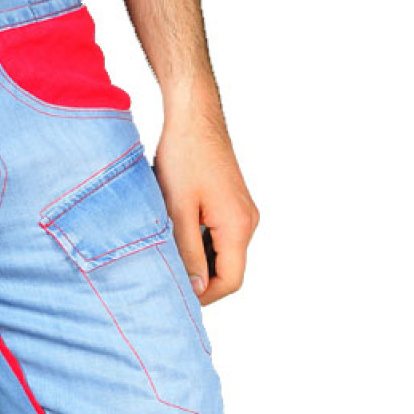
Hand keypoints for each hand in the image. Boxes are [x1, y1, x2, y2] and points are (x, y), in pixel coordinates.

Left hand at [153, 102, 259, 305]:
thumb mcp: (178, 210)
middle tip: (166, 279)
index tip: (176, 296)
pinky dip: (199, 243)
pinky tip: (175, 235)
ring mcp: (242, 212)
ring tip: (166, 255)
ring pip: (222, 254)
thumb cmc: (184, 157)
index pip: (230, 281)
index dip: (204, 296)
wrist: (194, 117)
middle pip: (228, 270)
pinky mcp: (232, 203)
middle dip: (199, 281)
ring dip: (197, 261)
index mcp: (238, 226)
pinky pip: (219, 236)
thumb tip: (196, 289)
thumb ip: (188, 252)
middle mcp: (247, 221)